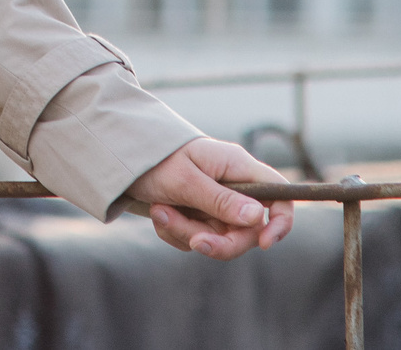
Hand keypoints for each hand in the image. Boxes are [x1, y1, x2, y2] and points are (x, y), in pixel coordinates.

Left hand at [126, 137, 293, 258]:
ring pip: (218, 238)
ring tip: (160, 211)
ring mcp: (216, 202)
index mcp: (237, 167)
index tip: (265, 243)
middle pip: (248, 230)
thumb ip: (221, 200)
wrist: (120, 156)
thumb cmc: (155, 159)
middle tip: (194, 241)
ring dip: (187, 233)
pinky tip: (158, 214)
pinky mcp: (198, 215)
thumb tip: (259, 217)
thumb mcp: (186, 180)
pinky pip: (197, 238)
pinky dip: (177, 233)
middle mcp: (233, 186)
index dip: (281, 221)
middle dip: (218, 240)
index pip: (280, 195)